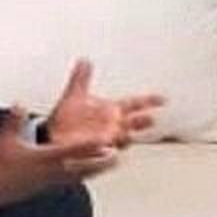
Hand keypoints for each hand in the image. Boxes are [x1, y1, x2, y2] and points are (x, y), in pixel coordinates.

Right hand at [0, 107, 118, 206]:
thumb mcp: (4, 139)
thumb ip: (14, 120)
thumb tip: (20, 104)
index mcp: (43, 158)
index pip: (70, 151)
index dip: (88, 146)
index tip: (105, 142)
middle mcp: (51, 171)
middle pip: (82, 167)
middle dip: (101, 162)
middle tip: (118, 154)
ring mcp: (51, 181)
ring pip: (81, 175)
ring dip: (98, 168)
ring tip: (114, 161)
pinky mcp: (49, 187)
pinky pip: (73, 180)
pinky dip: (86, 174)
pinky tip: (93, 171)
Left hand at [47, 59, 163, 149]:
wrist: (53, 138)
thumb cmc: (67, 119)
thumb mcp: (74, 96)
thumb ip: (80, 79)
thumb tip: (84, 60)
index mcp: (112, 111)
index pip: (135, 104)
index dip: (149, 101)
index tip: (163, 99)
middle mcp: (113, 126)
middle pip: (134, 123)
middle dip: (142, 122)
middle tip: (150, 119)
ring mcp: (106, 140)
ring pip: (123, 141)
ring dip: (126, 138)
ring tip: (127, 136)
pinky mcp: (95, 153)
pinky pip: (106, 155)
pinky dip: (108, 155)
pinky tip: (109, 151)